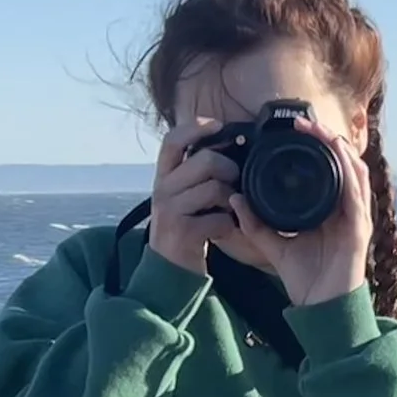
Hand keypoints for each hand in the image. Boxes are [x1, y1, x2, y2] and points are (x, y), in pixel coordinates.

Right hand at [144, 119, 240, 274]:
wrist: (169, 270)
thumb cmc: (183, 227)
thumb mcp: (180, 195)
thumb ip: (193, 172)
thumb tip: (223, 144)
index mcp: (163, 177)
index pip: (173, 140)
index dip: (195, 127)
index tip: (217, 125)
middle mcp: (162, 190)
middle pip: (205, 161)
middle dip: (229, 170)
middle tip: (233, 184)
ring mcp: (170, 212)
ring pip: (216, 189)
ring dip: (231, 201)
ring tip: (228, 211)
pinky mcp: (182, 233)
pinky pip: (219, 219)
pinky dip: (229, 226)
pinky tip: (223, 230)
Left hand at [229, 121, 371, 309]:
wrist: (320, 308)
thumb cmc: (304, 279)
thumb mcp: (274, 246)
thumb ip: (255, 224)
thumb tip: (235, 199)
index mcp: (329, 209)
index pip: (327, 168)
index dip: (316, 146)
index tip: (295, 129)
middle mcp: (346, 208)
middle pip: (343, 163)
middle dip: (327, 139)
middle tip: (305, 123)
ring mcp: (357, 216)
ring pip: (355, 171)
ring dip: (339, 148)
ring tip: (321, 131)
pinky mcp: (360, 228)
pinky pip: (357, 194)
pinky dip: (349, 172)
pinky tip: (338, 156)